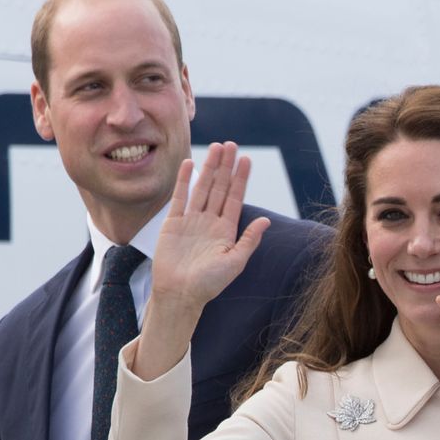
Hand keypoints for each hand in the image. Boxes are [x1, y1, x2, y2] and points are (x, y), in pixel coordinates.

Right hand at [150, 141, 268, 314]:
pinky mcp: (173, 223)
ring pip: (202, 188)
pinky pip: (180, 197)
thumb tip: (266, 221)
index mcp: (226, 230)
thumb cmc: (208, 284)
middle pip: (220, 188)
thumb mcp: (235, 262)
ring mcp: (191, 221)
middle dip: (226, 166)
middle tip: (232, 145)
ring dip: (210, 168)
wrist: (179, 295)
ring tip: (217, 148)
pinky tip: (189, 163)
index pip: (235, 198)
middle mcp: (209, 222)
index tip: (246, 159)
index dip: (241, 178)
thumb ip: (249, 240)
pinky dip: (184, 181)